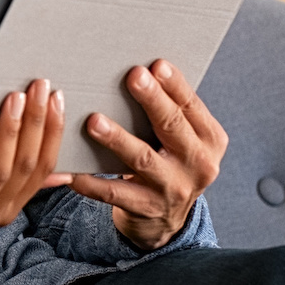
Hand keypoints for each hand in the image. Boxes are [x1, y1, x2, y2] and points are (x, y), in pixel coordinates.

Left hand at [0, 79, 68, 237]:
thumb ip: (15, 171)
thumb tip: (61, 167)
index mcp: (12, 202)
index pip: (44, 166)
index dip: (53, 131)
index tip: (57, 97)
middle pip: (27, 165)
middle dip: (37, 123)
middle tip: (38, 87)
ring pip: (2, 172)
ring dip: (11, 132)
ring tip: (13, 100)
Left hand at [64, 60, 225, 250]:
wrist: (166, 219)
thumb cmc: (168, 162)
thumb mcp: (182, 139)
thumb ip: (170, 111)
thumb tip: (140, 70)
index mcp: (209, 139)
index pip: (191, 107)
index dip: (175, 85)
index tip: (157, 64)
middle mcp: (198, 164)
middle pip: (172, 127)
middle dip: (153, 100)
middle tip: (134, 76)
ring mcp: (173, 189)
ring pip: (142, 159)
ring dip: (118, 138)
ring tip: (95, 121)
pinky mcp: (147, 208)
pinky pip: (115, 193)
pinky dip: (93, 182)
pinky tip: (74, 171)